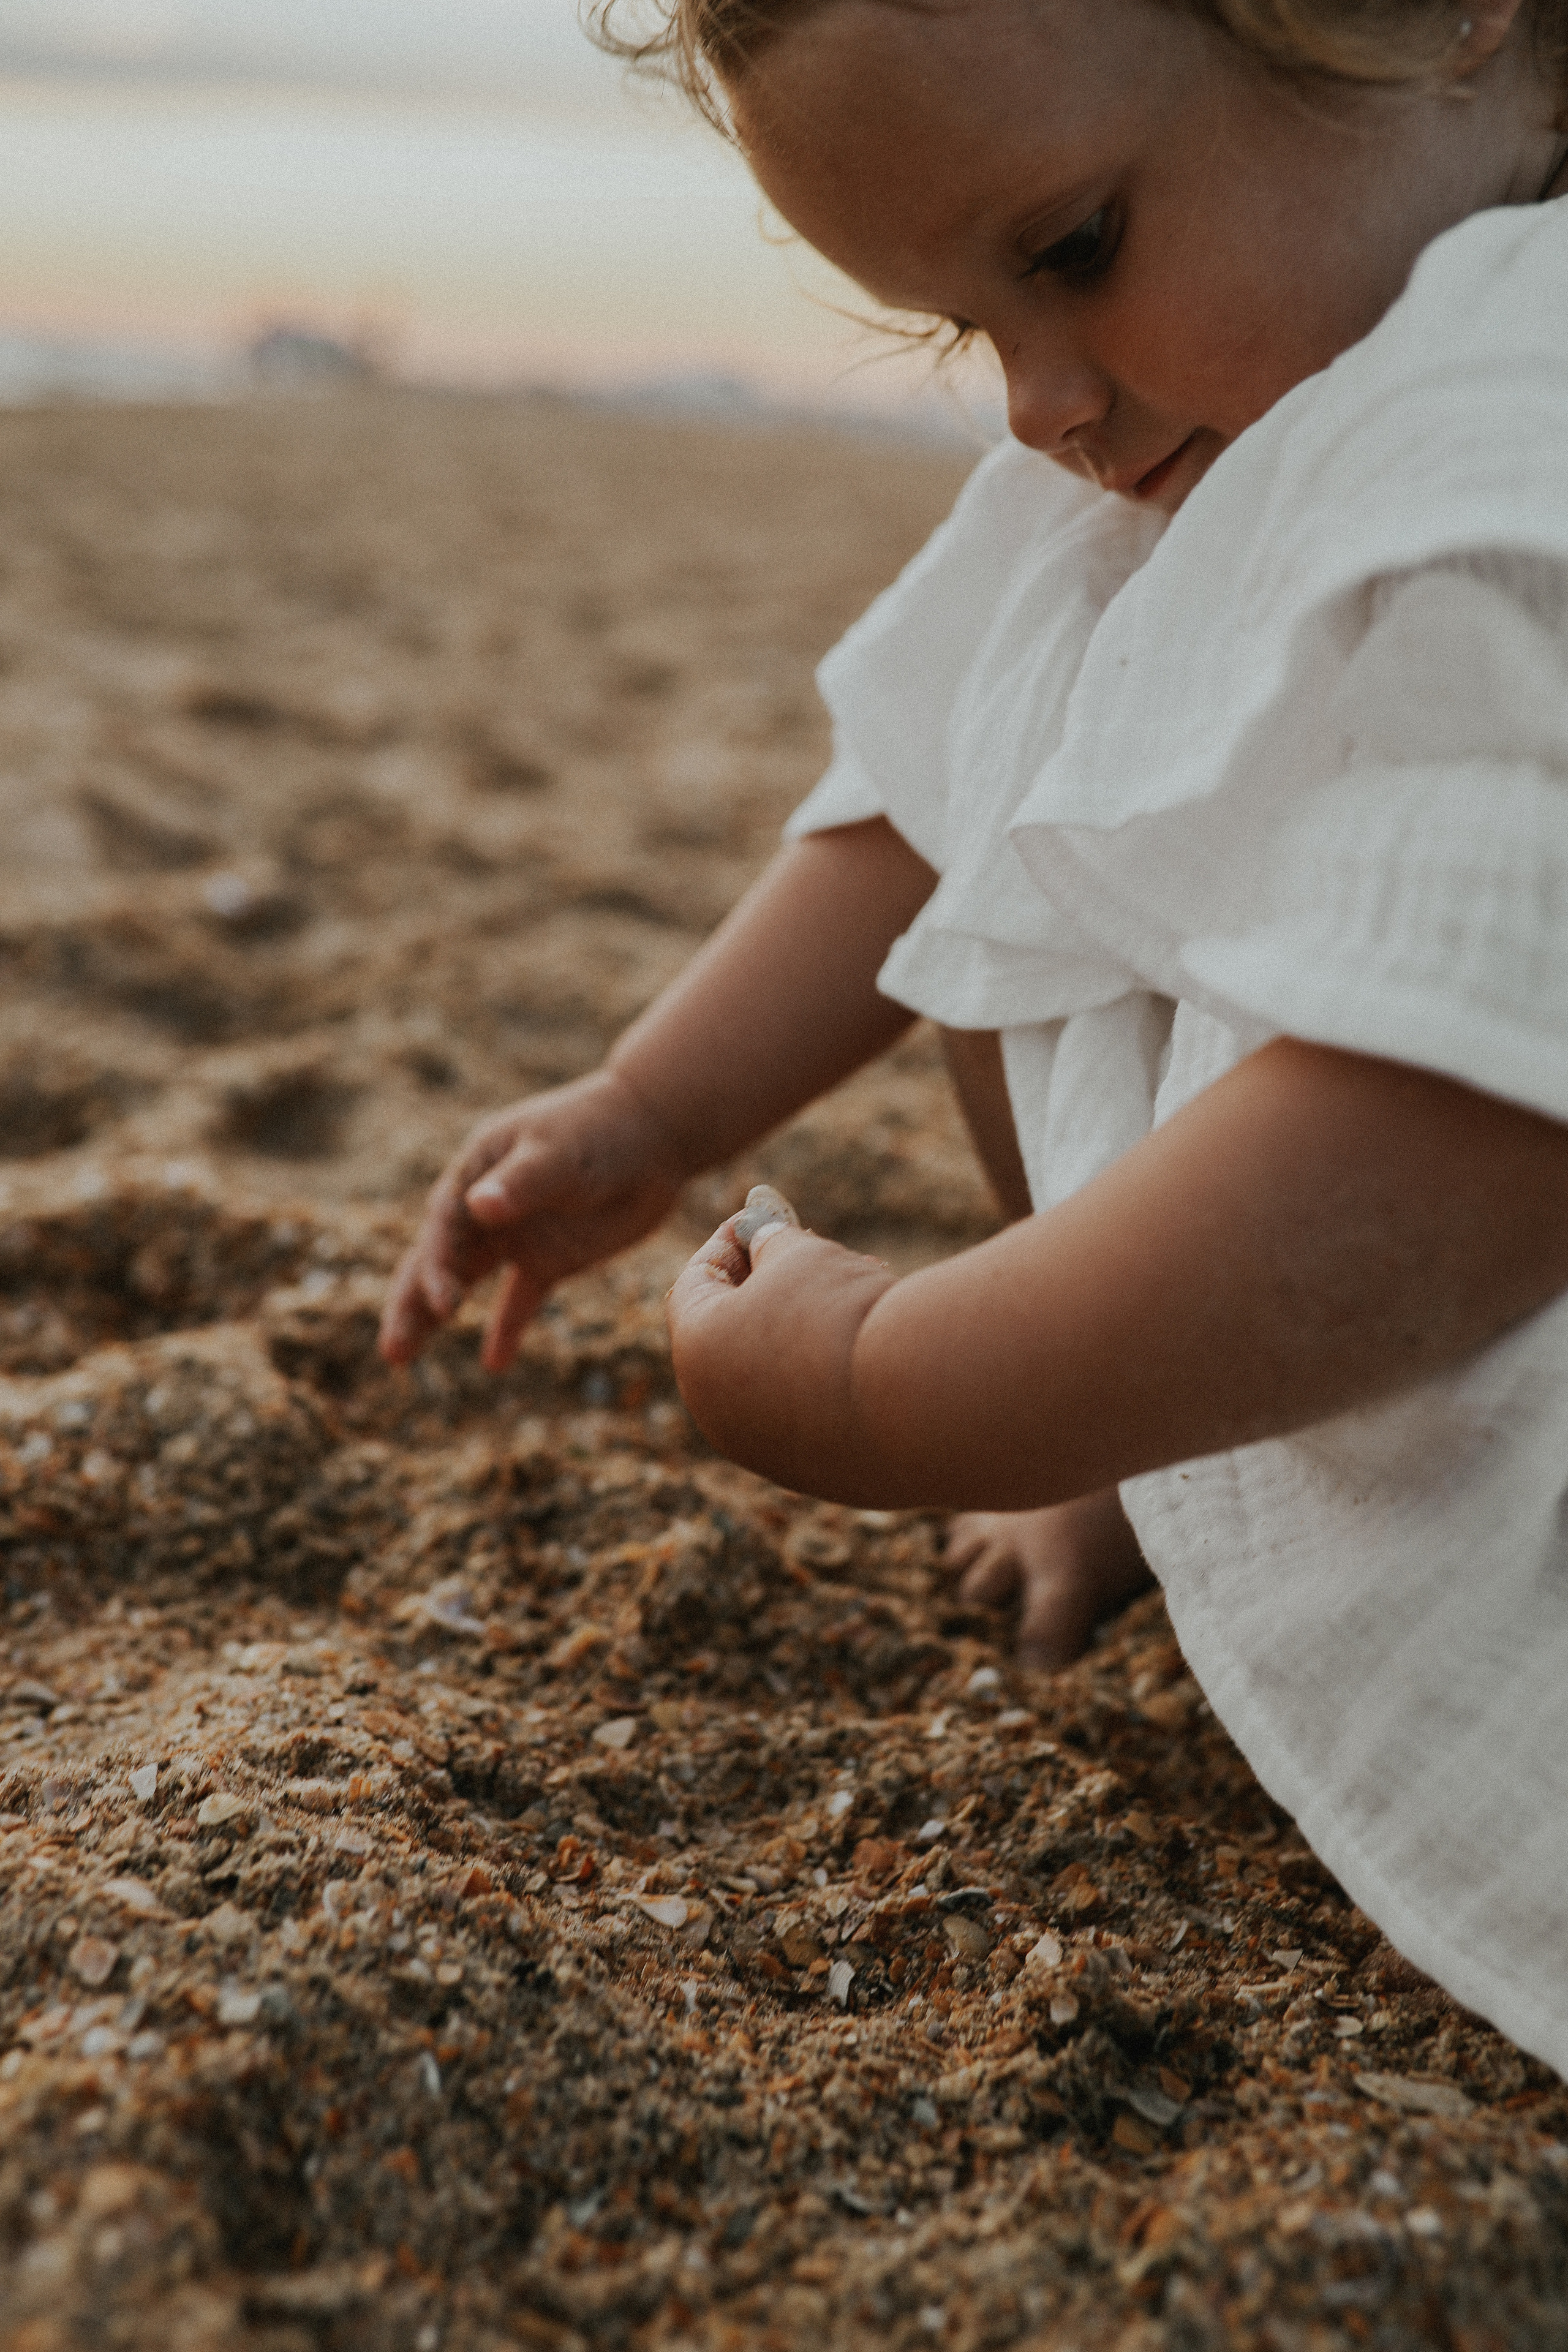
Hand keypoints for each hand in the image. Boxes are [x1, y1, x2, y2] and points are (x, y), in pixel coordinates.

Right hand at [379, 1068, 686, 1372]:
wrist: (655, 1133)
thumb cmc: (602, 1131)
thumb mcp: (561, 1154)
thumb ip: (522, 1182)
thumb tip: (478, 1206)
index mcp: (477, 1170)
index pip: (444, 1224)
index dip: (438, 1265)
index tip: (444, 1305)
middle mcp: (485, 1206)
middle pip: (436, 1259)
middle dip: (411, 1303)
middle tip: (391, 1352)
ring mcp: (515, 1234)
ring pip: (463, 1280)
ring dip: (434, 1316)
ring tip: (399, 1359)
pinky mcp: (547, 1258)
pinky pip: (518, 1299)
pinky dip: (505, 1328)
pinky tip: (494, 1364)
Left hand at [667, 1193, 895, 1499]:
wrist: (918, 1403)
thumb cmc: (846, 1316)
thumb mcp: (802, 1255)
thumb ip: (774, 1245)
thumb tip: (768, 1243)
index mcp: (697, 1353)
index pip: (695, 1284)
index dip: (729, 1243)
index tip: (762, 1216)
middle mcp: (717, 1414)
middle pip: (732, 1334)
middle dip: (771, 1285)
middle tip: (809, 1250)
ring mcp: (767, 1452)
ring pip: (774, 1376)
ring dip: (808, 1328)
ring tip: (863, 1286)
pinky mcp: (819, 1476)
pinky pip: (812, 1414)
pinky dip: (832, 1376)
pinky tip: (876, 1346)